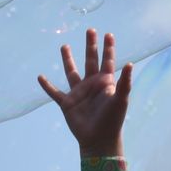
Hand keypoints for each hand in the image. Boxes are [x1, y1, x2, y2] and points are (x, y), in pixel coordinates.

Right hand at [37, 29, 133, 155]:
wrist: (99, 140)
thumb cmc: (113, 121)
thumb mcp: (120, 100)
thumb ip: (125, 82)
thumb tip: (131, 64)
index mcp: (105, 83)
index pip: (107, 61)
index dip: (108, 48)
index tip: (108, 34)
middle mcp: (92, 85)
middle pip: (90, 60)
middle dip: (90, 46)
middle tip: (90, 30)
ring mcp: (79, 93)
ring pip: (71, 72)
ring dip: (67, 59)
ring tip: (64, 46)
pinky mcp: (67, 103)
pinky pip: (54, 93)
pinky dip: (47, 86)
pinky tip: (40, 76)